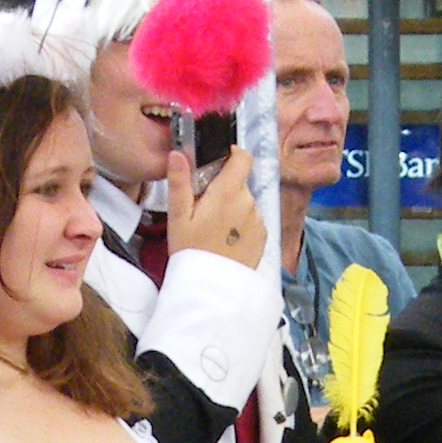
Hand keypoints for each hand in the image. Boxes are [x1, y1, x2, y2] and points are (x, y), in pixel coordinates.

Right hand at [165, 147, 263, 268]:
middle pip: (240, 182)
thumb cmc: (190, 250)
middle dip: (224, 188)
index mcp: (228, 192)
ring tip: (214, 228)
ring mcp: (258, 220)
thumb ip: (180, 182)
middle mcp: (248, 202)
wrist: (211, 289)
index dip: (233, 154)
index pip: (243, 158)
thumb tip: (178, 153)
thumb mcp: (178, 216)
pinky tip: (226, 240)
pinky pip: (252, 220)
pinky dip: (241, 224)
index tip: (219, 162)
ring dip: (233, 207)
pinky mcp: (263, 237)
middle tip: (204, 206)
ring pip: (245, 202)